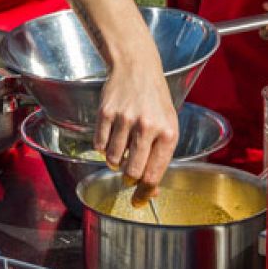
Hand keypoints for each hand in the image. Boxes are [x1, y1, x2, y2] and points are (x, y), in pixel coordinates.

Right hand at [95, 51, 179, 204]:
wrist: (137, 67)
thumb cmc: (155, 101)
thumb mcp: (167, 126)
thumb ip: (160, 158)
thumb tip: (148, 191)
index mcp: (167, 133)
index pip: (153, 174)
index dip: (144, 193)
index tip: (137, 201)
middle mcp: (147, 126)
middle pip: (131, 172)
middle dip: (129, 177)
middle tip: (129, 171)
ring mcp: (125, 119)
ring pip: (113, 160)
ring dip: (116, 160)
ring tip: (123, 146)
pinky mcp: (106, 113)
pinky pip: (99, 146)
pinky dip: (104, 147)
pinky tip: (113, 134)